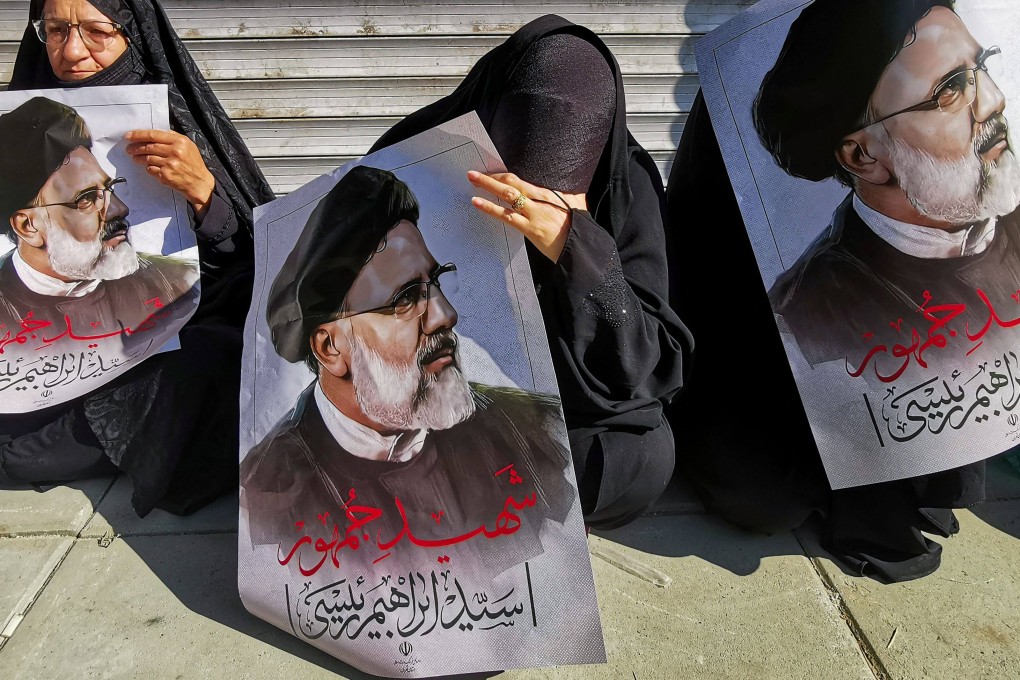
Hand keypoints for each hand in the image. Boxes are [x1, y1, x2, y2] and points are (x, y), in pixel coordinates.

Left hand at [125, 129, 215, 214]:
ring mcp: (170, 164)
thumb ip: (172, 138)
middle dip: (136, 147)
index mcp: (180, 141)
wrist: (199, 183)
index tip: (129, 136)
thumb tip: (153, 134)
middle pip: (148, 147)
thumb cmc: (193, 163)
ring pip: (147, 158)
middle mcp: (175, 152)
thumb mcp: (188, 146)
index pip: (154, 135)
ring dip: (139, 158)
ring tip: (136, 158)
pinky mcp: (166, 175)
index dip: (139, 135)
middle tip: (129, 148)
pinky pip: (150, 169)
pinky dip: (148, 168)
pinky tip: (150, 167)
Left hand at [468, 171, 586, 261]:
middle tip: (474, 172)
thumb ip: (567, 196)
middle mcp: (540, 199)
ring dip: (487, 186)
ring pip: (507, 195)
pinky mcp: (530, 228)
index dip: (504, 176)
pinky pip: (505, 216)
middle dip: (492, 176)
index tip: (491, 173)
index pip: (522, 180)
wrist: (582, 246)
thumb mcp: (577, 205)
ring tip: (472, 180)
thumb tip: (568, 190)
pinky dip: (489, 208)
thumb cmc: (579, 228)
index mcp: (549, 193)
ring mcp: (534, 213)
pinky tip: (477, 202)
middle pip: (512, 183)